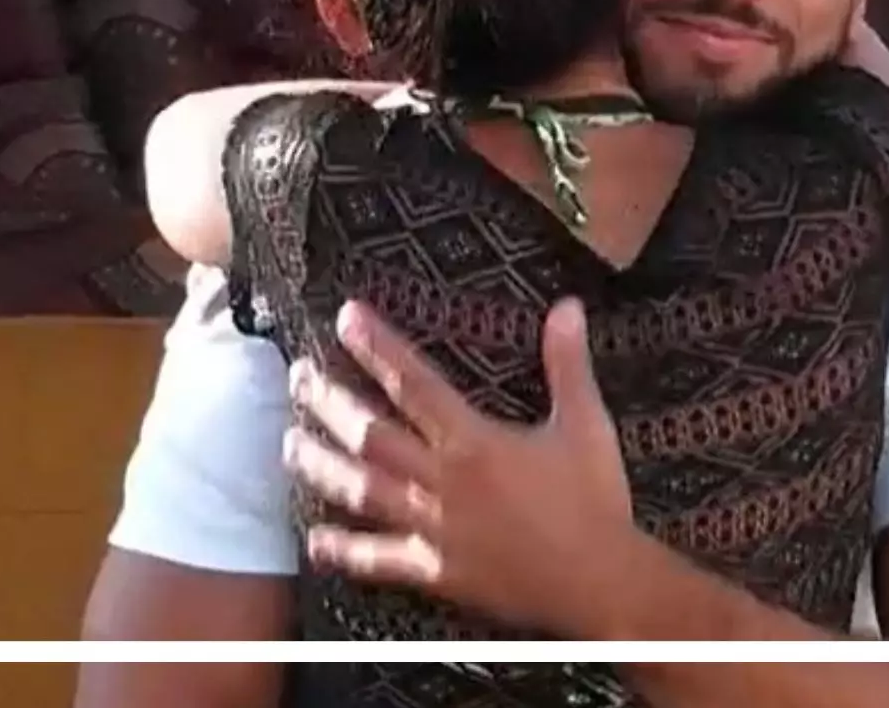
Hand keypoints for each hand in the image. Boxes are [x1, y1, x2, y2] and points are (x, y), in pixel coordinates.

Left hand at [283, 297, 637, 635]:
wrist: (600, 582)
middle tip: (296, 377)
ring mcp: (432, 528)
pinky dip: (344, 551)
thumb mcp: (586, 424)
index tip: (346, 318)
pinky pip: (378, 560)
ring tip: (287, 444)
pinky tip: (315, 541)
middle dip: (328, 402)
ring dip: (320, 466)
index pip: (414, 383)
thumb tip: (567, 305)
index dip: (378, 347)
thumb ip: (567, 364)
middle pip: (369, 434)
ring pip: (361, 491)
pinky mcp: (434, 570)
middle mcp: (441, 481)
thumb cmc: (594, 500)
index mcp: (473, 441)